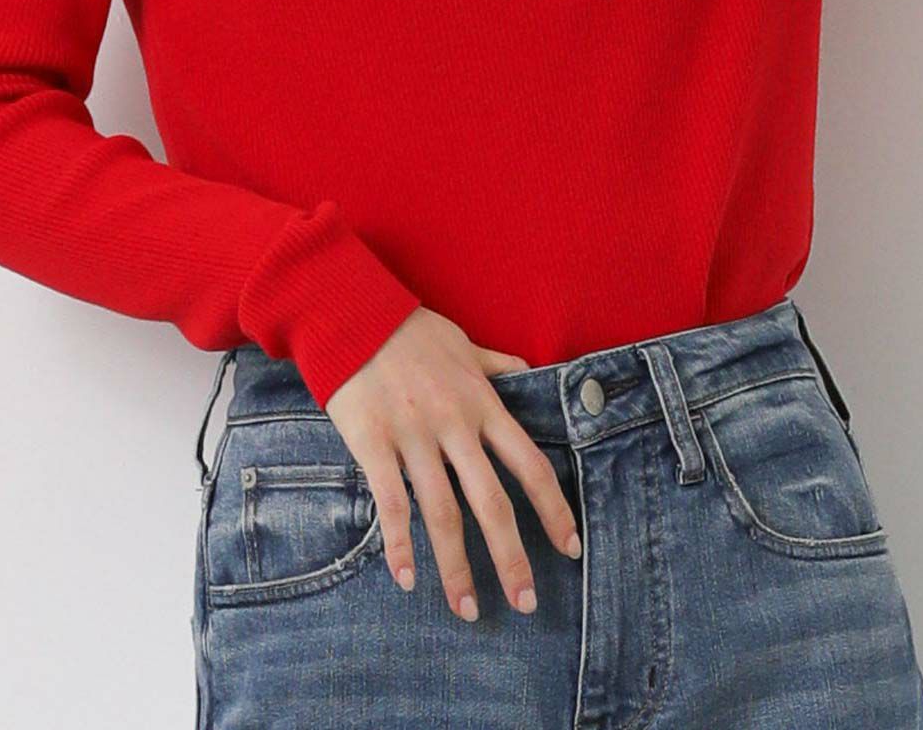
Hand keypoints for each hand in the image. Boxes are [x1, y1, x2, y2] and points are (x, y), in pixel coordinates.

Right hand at [324, 306, 582, 619]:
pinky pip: (391, 503)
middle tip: (526, 603)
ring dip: (457, 568)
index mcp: (483, 403)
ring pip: (443, 514)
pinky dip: (400, 546)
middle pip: (493, 503)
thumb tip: (528, 371)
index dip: (554, 510)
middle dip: (513, 558)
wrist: (353, 312)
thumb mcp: (465, 343)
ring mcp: (414, 436)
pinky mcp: (374, 443)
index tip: (570, 547)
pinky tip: (408, 580)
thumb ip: (498, 365)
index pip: (530, 465)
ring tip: (468, 609)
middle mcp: (455, 425)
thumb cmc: (410, 329)